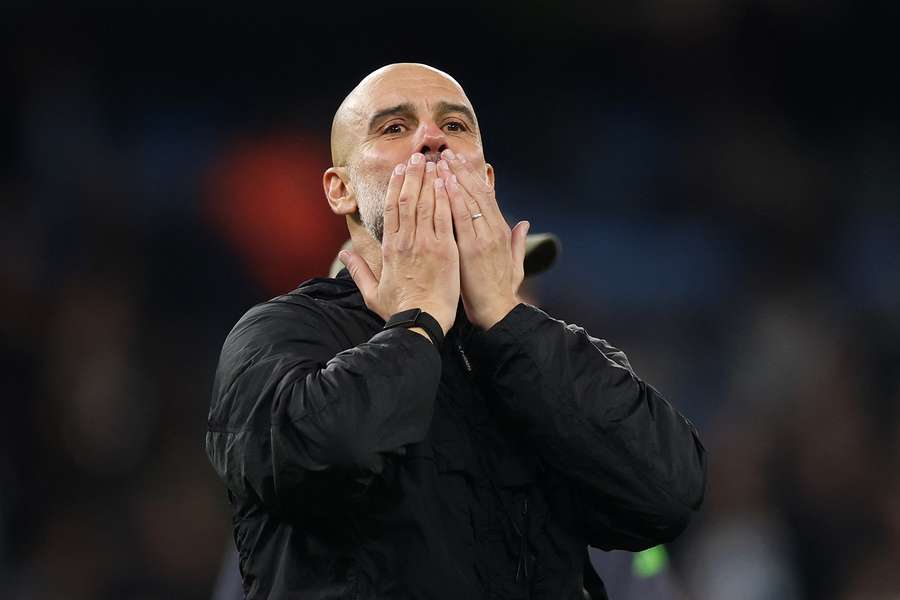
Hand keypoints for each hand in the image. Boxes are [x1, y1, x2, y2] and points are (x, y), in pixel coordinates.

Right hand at [339, 154, 459, 333]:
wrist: (421, 323)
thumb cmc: (398, 312)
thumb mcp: (372, 293)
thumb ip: (358, 271)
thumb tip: (343, 254)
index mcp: (389, 248)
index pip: (391, 209)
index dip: (395, 186)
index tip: (400, 170)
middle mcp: (407, 241)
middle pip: (408, 199)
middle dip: (413, 175)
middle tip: (418, 157)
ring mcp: (427, 243)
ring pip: (426, 203)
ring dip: (430, 180)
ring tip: (434, 162)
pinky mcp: (446, 249)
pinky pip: (444, 217)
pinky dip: (445, 197)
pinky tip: (447, 182)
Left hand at [437, 150, 528, 329]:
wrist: (498, 312)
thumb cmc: (501, 292)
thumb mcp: (515, 264)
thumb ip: (519, 242)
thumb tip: (525, 223)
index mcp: (501, 233)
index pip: (487, 197)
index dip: (473, 177)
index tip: (461, 162)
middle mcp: (494, 231)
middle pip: (477, 192)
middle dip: (461, 171)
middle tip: (446, 153)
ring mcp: (483, 238)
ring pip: (469, 199)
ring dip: (454, 178)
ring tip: (440, 161)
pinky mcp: (472, 248)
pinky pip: (460, 217)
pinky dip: (453, 197)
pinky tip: (443, 183)